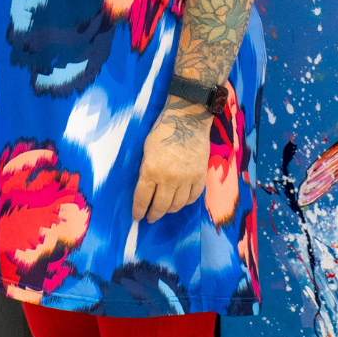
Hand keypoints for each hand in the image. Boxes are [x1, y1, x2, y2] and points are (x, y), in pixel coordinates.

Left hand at [131, 100, 211, 222]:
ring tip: (165, 209)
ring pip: (177, 205)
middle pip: (160, 206)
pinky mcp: (200, 176)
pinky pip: (193, 197)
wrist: (187, 119)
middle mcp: (169, 178)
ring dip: (169, 209)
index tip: (137, 217)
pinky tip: (181, 201)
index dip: (139, 210)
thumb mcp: (146, 150)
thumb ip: (146, 171)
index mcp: (151, 170)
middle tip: (150, 217)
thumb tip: (146, 189)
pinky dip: (186, 202)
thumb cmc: (162, 131)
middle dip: (153, 214)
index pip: (143, 198)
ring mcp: (186, 178)